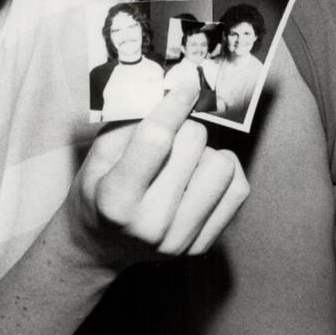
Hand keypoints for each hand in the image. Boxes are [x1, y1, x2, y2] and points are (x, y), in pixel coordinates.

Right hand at [67, 83, 247, 265]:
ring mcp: (179, 240)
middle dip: (184, 127)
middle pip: (194, 143)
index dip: (175, 105)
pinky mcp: (201, 246)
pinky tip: (202, 174)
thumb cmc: (97, 191)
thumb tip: (175, 94)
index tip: (187, 88)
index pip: (156, 139)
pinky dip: (224, 172)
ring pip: (222, 166)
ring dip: (206, 153)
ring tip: (186, 160)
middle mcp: (150, 225)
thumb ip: (133, 121)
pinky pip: (238, 189)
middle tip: (172, 135)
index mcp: (116, 200)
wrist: (99, 245)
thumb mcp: (99, 152)